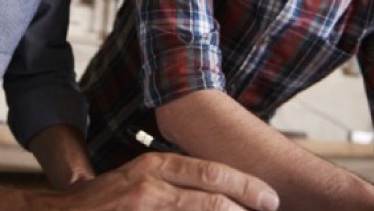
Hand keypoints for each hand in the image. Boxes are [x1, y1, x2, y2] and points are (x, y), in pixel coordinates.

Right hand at [42, 152, 279, 209]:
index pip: (210, 172)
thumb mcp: (137, 184)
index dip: (244, 185)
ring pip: (200, 207)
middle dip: (246, 201)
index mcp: (154, 168)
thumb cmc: (101, 205)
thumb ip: (170, 186)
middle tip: (272, 207)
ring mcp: (144, 206)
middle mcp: (151, 183)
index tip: (269, 198)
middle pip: (211, 191)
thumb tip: (211, 194)